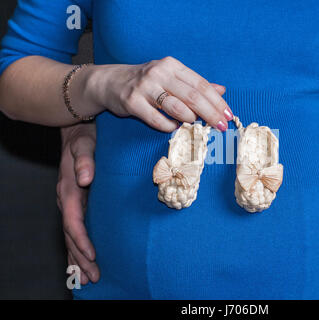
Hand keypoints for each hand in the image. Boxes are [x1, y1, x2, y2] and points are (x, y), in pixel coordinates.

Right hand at [57, 122, 97, 284]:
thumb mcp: (84, 144)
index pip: (73, 221)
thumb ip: (85, 161)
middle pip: (71, 235)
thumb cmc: (84, 137)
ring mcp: (70, 202)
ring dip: (78, 257)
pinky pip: (76, 229)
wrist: (77, 131)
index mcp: (68, 189)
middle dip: (80, 257)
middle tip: (92, 278)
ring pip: (71, 236)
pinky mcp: (77, 202)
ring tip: (87, 278)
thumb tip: (85, 179)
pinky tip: (84, 259)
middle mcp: (66, 199)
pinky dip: (79, 246)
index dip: (81, 240)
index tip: (92, 256)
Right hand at [84, 56, 230, 131]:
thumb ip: (195, 84)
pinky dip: (169, 126)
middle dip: (210, 113)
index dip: (217, 101)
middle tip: (221, 126)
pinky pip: (156, 119)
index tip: (228, 115)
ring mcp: (144, 87)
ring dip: (190, 119)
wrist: (109, 82)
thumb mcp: (171, 77)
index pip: (200, 84)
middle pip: (192, 96)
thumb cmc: (147, 82)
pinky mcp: (132, 102)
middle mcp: (159, 73)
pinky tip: (175, 128)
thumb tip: (221, 90)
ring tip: (197, 125)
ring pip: (175, 107)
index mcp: (172, 66)